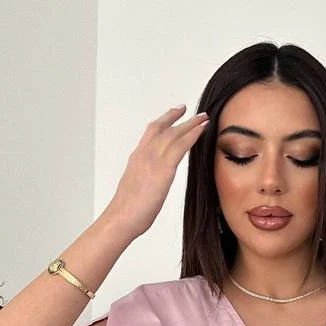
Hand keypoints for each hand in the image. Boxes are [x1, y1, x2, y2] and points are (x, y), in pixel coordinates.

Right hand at [107, 104, 209, 236]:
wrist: (122, 217)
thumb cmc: (128, 210)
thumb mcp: (137, 187)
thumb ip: (145, 178)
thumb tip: (153, 180)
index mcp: (136, 158)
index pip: (151, 134)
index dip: (163, 122)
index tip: (172, 115)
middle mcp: (143, 154)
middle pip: (162, 128)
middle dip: (176, 116)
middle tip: (188, 108)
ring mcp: (153, 159)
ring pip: (174, 134)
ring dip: (190, 123)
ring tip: (203, 118)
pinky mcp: (163, 169)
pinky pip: (181, 145)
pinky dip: (193, 135)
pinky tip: (202, 130)